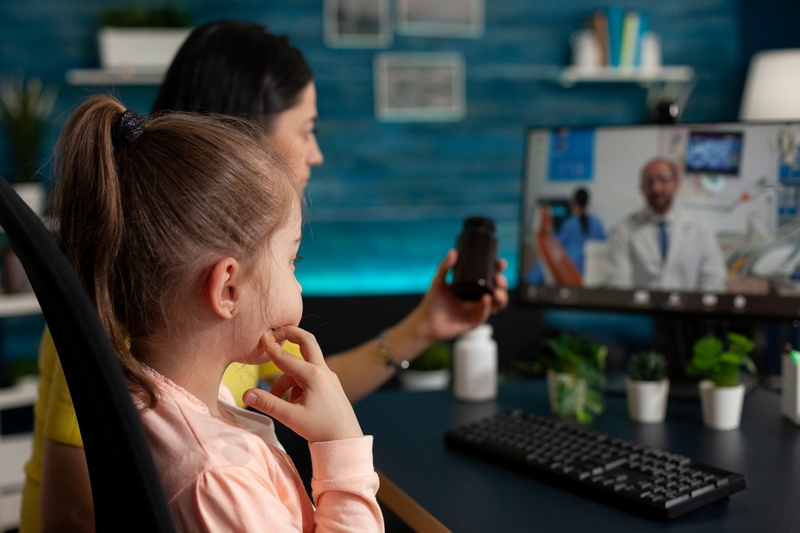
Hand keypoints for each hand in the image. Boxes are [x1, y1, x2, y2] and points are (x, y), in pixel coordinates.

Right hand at [242, 327, 362, 442]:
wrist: (346, 440)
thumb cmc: (321, 429)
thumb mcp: (291, 417)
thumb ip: (268, 404)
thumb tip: (246, 394)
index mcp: (313, 376)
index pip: (285, 357)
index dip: (271, 347)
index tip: (260, 336)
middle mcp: (322, 371)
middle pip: (306, 342)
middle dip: (290, 334)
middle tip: (275, 332)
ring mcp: (328, 377)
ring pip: (304, 365)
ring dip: (288, 375)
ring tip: (277, 399)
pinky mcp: (330, 384)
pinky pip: (309, 376)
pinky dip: (297, 383)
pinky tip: (291, 402)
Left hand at [415, 249, 508, 342]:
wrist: (425, 322)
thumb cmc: (432, 303)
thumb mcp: (438, 281)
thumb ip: (445, 267)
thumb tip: (453, 252)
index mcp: (471, 287)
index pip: (489, 277)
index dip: (497, 270)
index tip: (500, 263)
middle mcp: (476, 299)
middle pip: (497, 290)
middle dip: (502, 283)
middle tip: (497, 278)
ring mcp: (476, 310)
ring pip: (496, 304)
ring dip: (501, 297)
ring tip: (496, 291)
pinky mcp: (474, 321)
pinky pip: (484, 314)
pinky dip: (486, 307)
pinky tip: (486, 300)